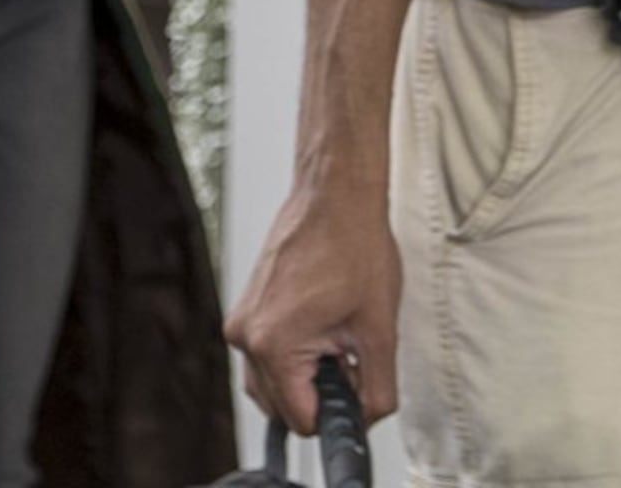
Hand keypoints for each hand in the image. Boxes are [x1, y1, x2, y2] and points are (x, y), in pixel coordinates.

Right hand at [224, 176, 401, 432]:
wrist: (333, 198)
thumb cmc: (352, 246)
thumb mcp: (379, 331)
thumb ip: (377, 390)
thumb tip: (369, 418)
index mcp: (272, 344)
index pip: (302, 421)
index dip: (337, 412)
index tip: (355, 385)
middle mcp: (245, 335)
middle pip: (281, 407)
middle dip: (319, 393)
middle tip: (349, 355)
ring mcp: (241, 320)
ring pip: (271, 384)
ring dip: (304, 377)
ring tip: (335, 338)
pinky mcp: (245, 309)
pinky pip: (265, 355)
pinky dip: (293, 355)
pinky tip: (321, 325)